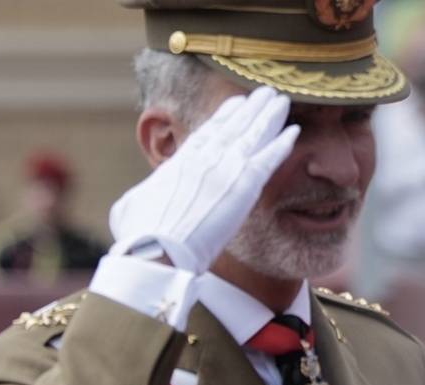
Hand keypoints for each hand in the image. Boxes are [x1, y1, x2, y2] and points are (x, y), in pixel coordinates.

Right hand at [108, 86, 299, 272]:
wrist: (156, 250)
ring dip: (270, 117)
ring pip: (254, 135)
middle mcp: (204, 159)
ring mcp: (226, 170)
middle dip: (251, 108)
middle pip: (234, 126)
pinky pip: (269, 159)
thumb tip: (144, 197)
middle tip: (266, 94)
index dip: (225, 115)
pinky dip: (282, 144)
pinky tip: (293, 133)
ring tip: (282, 102)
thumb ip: (147, 194)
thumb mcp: (131, 205)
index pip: (208, 132)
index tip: (237, 103)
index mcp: (179, 162)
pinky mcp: (244, 186)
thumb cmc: (138, 236)